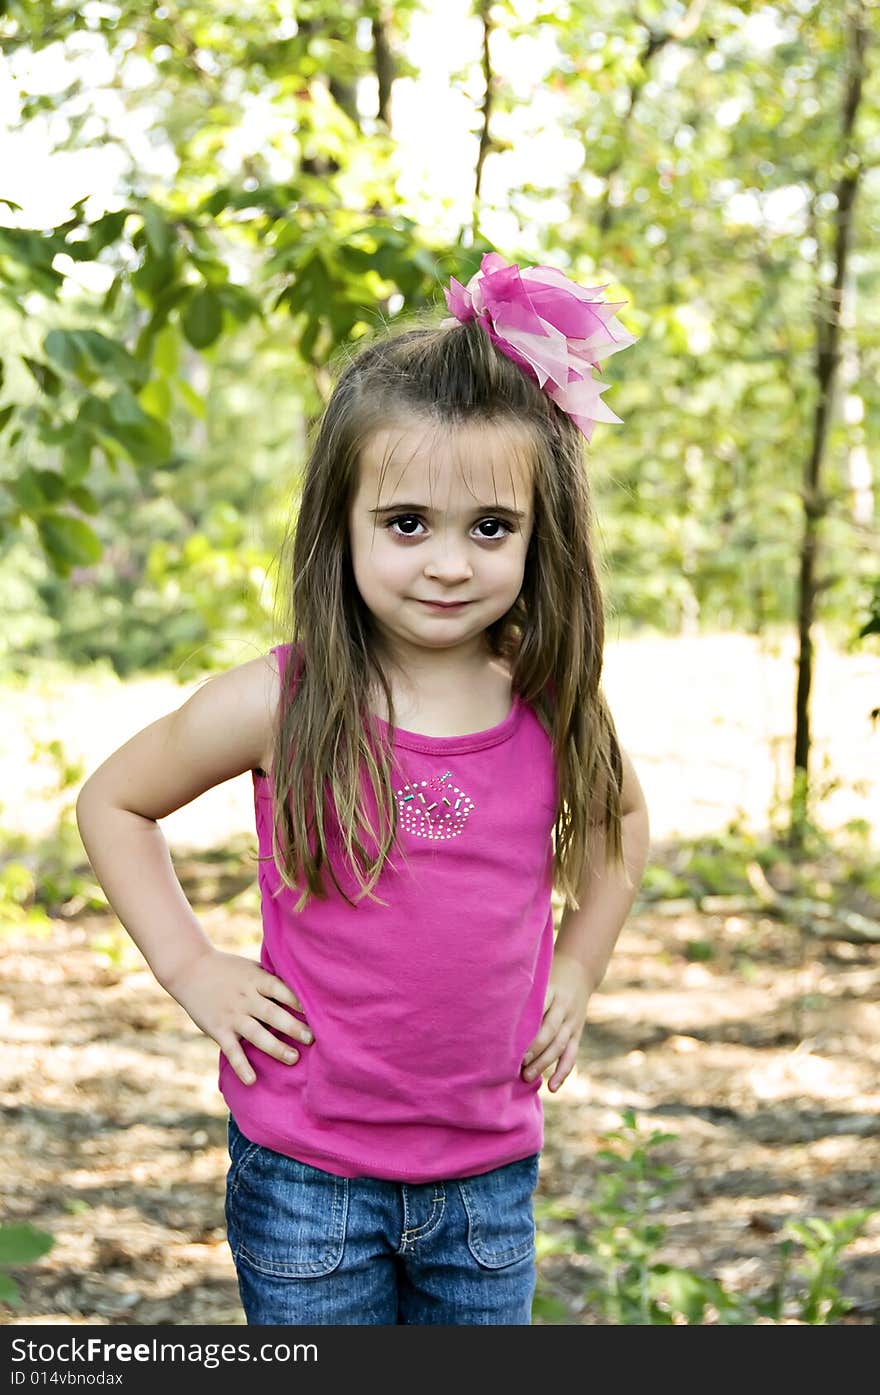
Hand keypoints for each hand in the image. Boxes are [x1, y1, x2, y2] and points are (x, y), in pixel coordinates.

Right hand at [165, 947, 312, 1085]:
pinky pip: (232, 1051)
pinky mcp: (219, 1030)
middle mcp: (246, 998)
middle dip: (294, 1027)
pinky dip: (241, 1066)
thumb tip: (302, 990)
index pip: (281, 990)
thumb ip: (271, 980)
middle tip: (312, 1039)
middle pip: (273, 1014)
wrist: (190, 969)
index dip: (298, 1001)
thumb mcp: (251, 968)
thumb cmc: (228, 968)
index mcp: (256, 980)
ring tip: (294, 1059)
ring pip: (257, 1034)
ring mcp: (232, 1015)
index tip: (316, 1012)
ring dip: (276, 1048)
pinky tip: (252, 1080)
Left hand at [521, 952, 591, 1092]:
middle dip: (534, 1050)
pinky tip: (553, 1087)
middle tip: (518, 1064)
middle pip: (550, 1031)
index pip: (540, 1010)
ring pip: (560, 1045)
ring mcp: (573, 1021)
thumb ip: (522, 991)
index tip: (511, 1043)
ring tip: (527, 1077)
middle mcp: (564, 1007)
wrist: (580, 969)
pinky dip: (563, 1072)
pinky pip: (572, 1055)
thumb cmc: (548, 975)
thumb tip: (491, 1008)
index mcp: (551, 990)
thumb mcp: (537, 976)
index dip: (527, 1028)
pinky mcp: (578, 1033)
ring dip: (544, 1063)